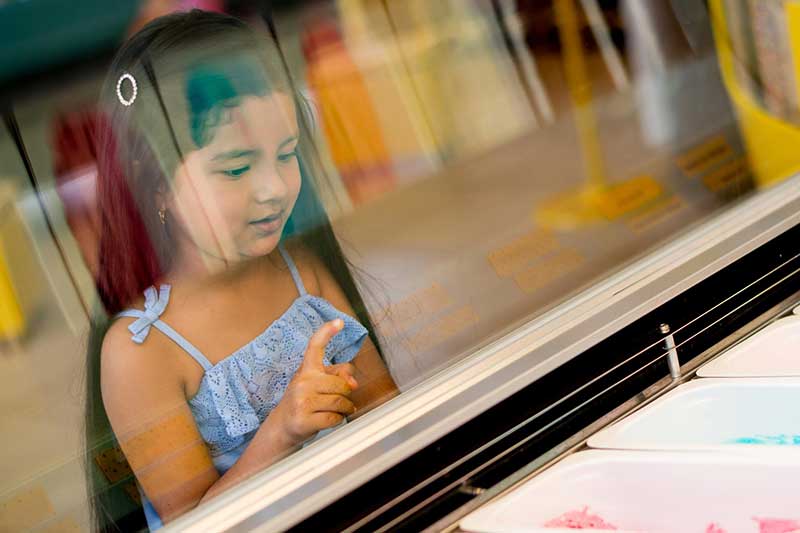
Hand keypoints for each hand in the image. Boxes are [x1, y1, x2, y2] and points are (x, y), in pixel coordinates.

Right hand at [269, 319, 358, 445]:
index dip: (327, 332)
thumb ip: (337, 375)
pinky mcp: (303, 420)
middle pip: (340, 384)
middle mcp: (302, 383)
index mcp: (306, 370)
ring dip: (345, 408)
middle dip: (346, 394)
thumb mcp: (316, 383)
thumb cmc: (304, 401)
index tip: (339, 322)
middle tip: (341, 399)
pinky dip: (338, 420)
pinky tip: (331, 419)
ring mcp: (301, 401)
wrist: (282, 426)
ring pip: (339, 402)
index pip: (315, 347)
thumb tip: (352, 381)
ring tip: (339, 410)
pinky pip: (334, 418)